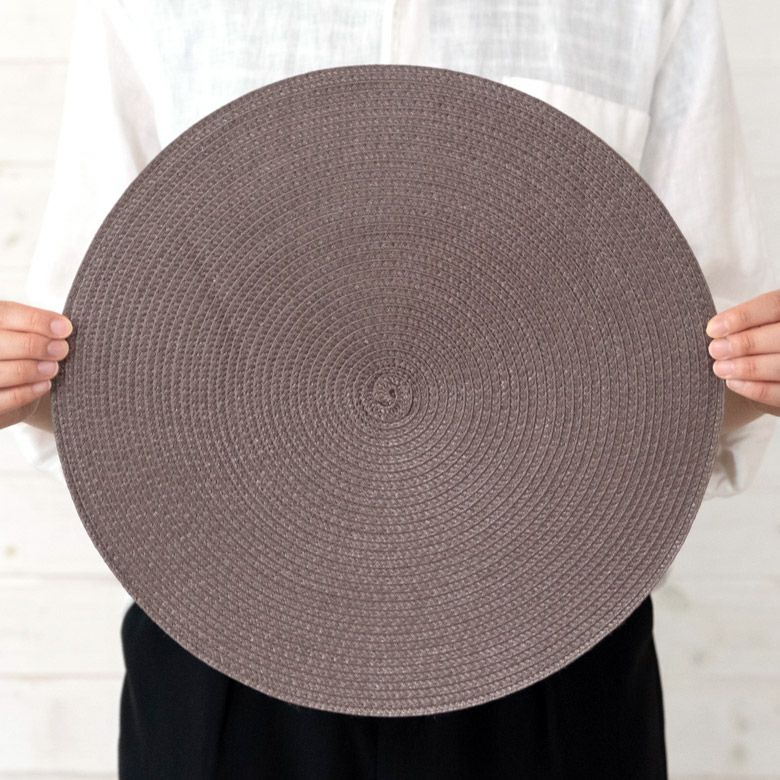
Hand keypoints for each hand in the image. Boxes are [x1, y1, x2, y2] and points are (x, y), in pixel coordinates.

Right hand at [0, 300, 72, 429]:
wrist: (6, 385)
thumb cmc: (17, 352)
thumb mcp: (21, 333)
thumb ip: (35, 328)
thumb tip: (62, 327)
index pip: (6, 315)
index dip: (37, 321)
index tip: (65, 328)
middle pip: (2, 342)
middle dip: (36, 346)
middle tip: (61, 349)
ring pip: (2, 371)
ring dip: (33, 369)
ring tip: (53, 368)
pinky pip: (5, 398)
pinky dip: (28, 391)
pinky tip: (45, 385)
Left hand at [706, 289, 779, 414]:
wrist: (771, 368)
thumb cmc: (759, 341)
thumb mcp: (758, 325)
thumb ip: (744, 326)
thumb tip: (716, 333)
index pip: (773, 306)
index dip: (743, 317)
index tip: (713, 328)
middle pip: (779, 336)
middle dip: (744, 344)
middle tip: (715, 350)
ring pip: (779, 365)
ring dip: (746, 367)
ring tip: (720, 368)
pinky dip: (755, 389)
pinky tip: (733, 382)